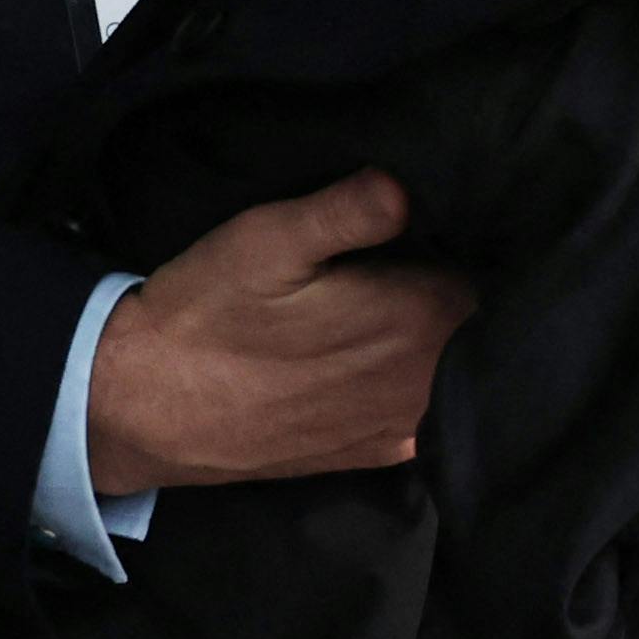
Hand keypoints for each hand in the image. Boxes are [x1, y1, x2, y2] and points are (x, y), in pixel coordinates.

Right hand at [82, 169, 474, 498]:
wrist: (145, 407)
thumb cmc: (209, 312)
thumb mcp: (270, 236)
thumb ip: (352, 208)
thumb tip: (411, 186)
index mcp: (424, 316)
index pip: (492, 262)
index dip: (468, 235)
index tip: (441, 217)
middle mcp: (432, 379)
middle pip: (482, 317)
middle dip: (461, 283)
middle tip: (413, 253)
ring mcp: (408, 426)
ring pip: (458, 365)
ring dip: (441, 337)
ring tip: (387, 303)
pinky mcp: (380, 453)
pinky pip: (429, 411)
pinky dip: (422, 383)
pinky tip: (374, 358)